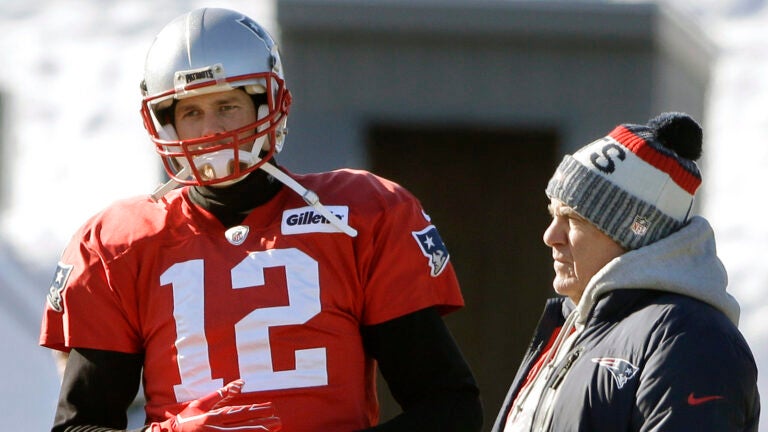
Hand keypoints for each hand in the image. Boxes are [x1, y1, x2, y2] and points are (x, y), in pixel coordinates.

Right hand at [149, 379, 281, 430]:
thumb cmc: (186, 420)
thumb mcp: (200, 404)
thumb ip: (220, 394)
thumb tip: (240, 383)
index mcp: (213, 417)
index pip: (240, 413)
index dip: (256, 410)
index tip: (271, 407)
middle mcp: (216, 429)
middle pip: (245, 426)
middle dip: (263, 423)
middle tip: (279, 421)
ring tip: (274, 429)